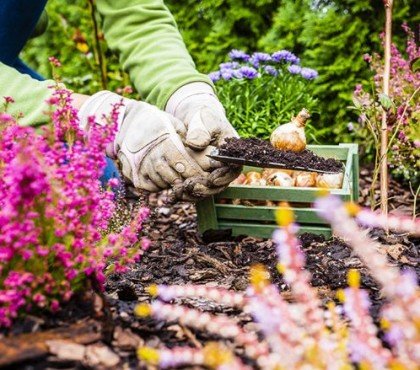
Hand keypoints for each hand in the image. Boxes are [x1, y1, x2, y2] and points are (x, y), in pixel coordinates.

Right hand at [77, 91, 228, 198]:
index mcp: (165, 143)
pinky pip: (149, 187)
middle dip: (186, 181)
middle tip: (194, 181)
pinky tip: (163, 176)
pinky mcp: (132, 173)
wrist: (127, 118)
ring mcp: (139, 166)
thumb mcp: (175, 124)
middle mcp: (151, 156)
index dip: (196, 174)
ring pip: (162, 184)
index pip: (184, 165)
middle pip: (174, 178)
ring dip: (173, 183)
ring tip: (178, 176)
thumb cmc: (157, 121)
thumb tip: (205, 153)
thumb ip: (188, 139)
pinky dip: (158, 185)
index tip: (204, 177)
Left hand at [166, 82, 240, 187]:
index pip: (233, 168)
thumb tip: (196, 143)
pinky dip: (189, 191)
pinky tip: (177, 192)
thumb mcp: (203, 120)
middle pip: (221, 182)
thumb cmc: (202, 117)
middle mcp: (225, 164)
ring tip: (183, 192)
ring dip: (197, 193)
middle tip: (193, 188)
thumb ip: (201, 131)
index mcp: (232, 151)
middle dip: (208, 189)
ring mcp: (214, 171)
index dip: (223, 177)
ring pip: (209, 188)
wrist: (194, 120)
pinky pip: (198, 186)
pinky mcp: (202, 175)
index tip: (211, 179)